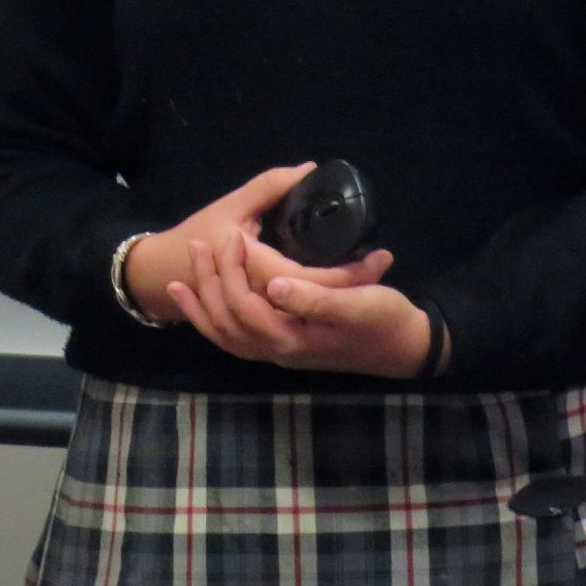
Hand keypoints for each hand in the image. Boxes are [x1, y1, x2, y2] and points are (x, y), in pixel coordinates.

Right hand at [122, 165, 388, 325]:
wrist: (159, 273)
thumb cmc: (200, 233)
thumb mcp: (235, 206)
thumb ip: (270, 187)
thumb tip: (311, 169)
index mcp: (262, 272)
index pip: (316, 280)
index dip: (350, 272)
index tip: (377, 256)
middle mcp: (268, 303)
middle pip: (321, 301)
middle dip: (353, 286)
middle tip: (382, 265)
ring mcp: (266, 320)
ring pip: (319, 312)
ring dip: (340, 297)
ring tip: (370, 276)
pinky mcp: (263, 326)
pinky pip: (304, 318)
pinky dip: (324, 305)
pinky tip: (339, 293)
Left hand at [163, 231, 415, 376]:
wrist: (405, 347)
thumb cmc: (384, 321)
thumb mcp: (357, 305)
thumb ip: (314, 298)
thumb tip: (274, 284)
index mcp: (293, 336)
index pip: (246, 304)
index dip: (233, 269)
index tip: (232, 234)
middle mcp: (279, 349)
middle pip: (228, 319)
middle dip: (211, 281)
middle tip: (203, 244)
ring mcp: (280, 351)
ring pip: (226, 335)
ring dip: (202, 306)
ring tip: (181, 280)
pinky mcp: (284, 346)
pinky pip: (238, 341)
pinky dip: (215, 324)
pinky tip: (206, 306)